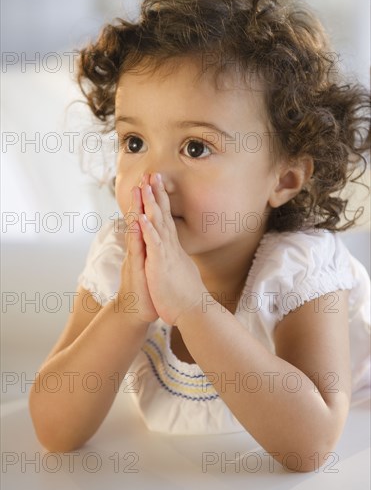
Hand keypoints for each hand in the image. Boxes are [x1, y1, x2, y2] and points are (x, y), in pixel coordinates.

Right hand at [118, 181, 158, 324]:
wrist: (136, 313)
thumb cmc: (147, 292)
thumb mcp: (153, 268)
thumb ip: (153, 252)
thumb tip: (158, 241)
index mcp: (146, 247)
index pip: (149, 220)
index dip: (152, 202)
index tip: (156, 184)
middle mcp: (139, 249)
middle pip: (141, 218)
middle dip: (145, 197)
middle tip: (147, 176)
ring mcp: (137, 257)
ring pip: (137, 229)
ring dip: (138, 208)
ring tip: (140, 189)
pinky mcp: (137, 268)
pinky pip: (137, 249)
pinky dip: (138, 234)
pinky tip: (139, 220)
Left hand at [137, 172, 206, 325]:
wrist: (193, 311)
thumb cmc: (186, 295)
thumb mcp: (181, 271)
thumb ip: (177, 259)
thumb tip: (178, 254)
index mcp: (172, 248)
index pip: (166, 220)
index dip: (161, 201)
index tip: (156, 185)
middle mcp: (170, 247)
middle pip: (163, 215)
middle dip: (157, 194)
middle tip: (153, 174)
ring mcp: (166, 254)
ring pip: (158, 224)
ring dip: (151, 204)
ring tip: (146, 186)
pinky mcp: (161, 264)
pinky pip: (154, 244)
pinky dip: (148, 230)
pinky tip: (142, 216)